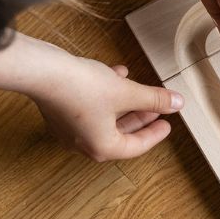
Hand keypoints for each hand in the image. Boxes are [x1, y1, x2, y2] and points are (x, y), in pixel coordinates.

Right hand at [32, 55, 182, 161]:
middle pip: (120, 133)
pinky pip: (91, 106)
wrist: (42, 71)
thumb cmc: (81, 88)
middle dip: (141, 117)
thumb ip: (154, 99)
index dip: (155, 134)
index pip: (136, 147)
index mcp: (101, 146)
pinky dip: (106, 94)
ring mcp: (69, 127)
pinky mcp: (61, 110)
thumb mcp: (127, 93)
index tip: (166, 125)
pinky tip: (116, 74)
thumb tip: (176, 103)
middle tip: (157, 108)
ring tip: (140, 89)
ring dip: (125, 103)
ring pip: (106, 118)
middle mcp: (83, 142)